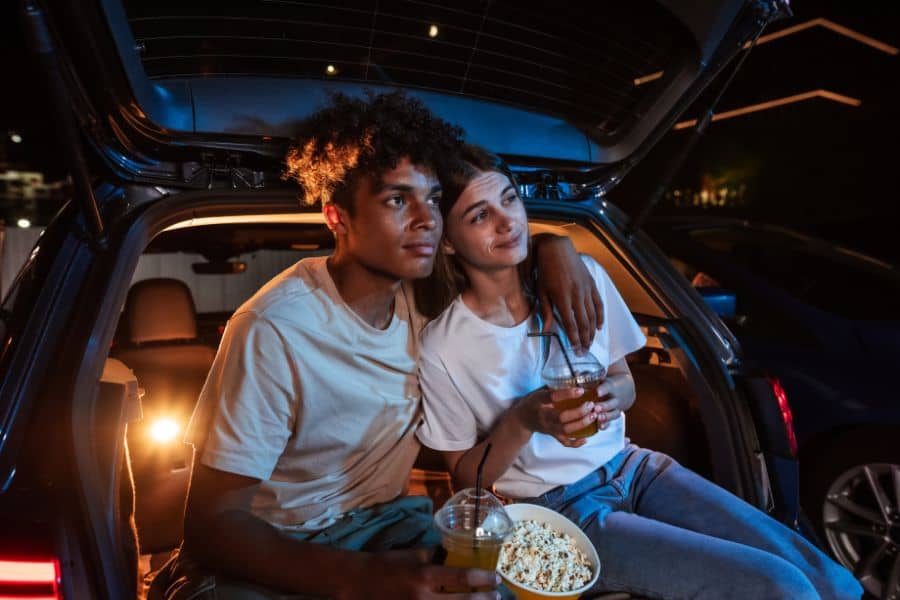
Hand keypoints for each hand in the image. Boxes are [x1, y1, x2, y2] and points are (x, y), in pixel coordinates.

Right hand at [340, 549, 500, 599]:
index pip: (461, 578)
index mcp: (424, 575)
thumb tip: (456, 556)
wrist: (357, 582)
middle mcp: (423, 597)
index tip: (496, 578)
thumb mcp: (412, 554)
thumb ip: (435, 556)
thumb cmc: (386, 564)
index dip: (483, 580)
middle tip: (497, 597)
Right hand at [513, 387, 598, 446]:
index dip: (567, 394)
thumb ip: (556, 385)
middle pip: (562, 417)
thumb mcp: (540, 390)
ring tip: (593, 416)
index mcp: (539, 401)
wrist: (522, 419)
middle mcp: (543, 416)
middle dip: (579, 412)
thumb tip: (578, 374)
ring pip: (566, 430)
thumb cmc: (534, 402)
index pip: (553, 397)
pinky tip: (586, 438)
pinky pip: (565, 442)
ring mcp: (548, 427)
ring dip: (582, 424)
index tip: (581, 390)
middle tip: (591, 405)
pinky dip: (576, 442)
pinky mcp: (552, 435)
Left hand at [533, 235, 603, 353]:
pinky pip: (599, 303)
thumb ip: (546, 311)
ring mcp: (586, 290)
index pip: (571, 325)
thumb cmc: (545, 271)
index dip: (574, 340)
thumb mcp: (541, 291)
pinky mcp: (592, 284)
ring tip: (590, 344)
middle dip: (584, 340)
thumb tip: (546, 330)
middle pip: (584, 323)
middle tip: (583, 353)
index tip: (575, 351)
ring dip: (592, 332)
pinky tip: (599, 327)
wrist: (557, 249)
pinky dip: (600, 316)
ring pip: (592, 316)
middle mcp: (577, 295)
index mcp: (562, 298)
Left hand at [589, 377, 632, 428]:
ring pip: (613, 413)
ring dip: (605, 416)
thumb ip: (589, 375)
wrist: (625, 390)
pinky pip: (612, 421)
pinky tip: (599, 427)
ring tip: (597, 418)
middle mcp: (615, 398)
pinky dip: (606, 424)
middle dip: (603, 406)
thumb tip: (575, 371)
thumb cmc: (607, 383)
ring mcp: (616, 408)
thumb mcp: (601, 377)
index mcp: (611, 386)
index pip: (608, 387)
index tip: (598, 392)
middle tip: (595, 408)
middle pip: (611, 403)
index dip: (603, 390)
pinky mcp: (615, 415)